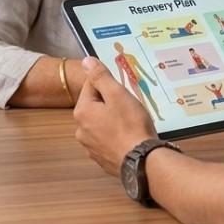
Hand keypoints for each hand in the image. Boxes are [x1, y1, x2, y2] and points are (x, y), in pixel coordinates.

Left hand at [73, 57, 156, 176]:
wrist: (142, 161)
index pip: (91, 86)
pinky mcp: (101, 159)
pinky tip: (129, 137)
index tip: (123, 90)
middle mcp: (81, 130)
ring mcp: (90, 147)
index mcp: (82, 112)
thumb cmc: (131, 125)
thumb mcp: (117, 94)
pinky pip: (107, 140)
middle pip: (96, 106)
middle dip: (111, 103)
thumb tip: (86, 61)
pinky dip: (116, 136)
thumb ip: (101, 76)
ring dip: (113, 120)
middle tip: (130, 106)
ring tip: (132, 122)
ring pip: (101, 123)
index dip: (109, 84)